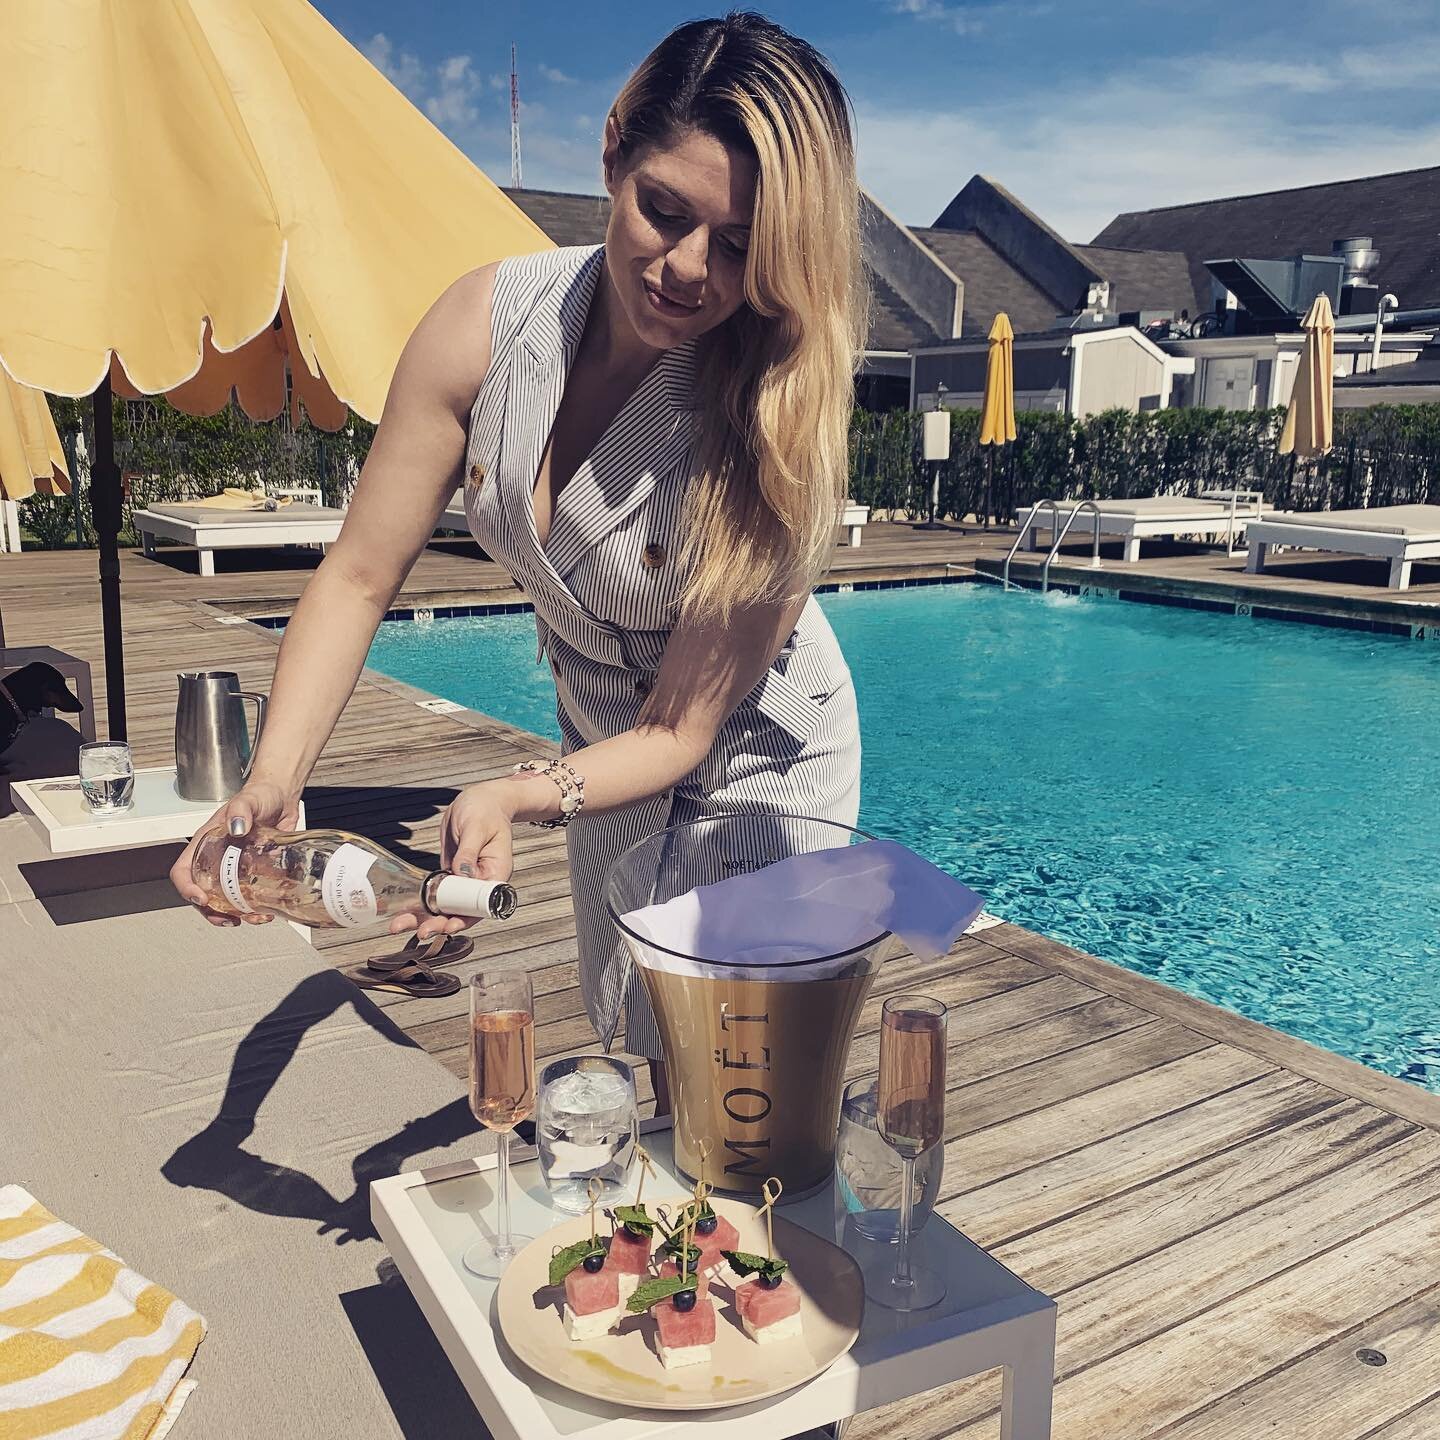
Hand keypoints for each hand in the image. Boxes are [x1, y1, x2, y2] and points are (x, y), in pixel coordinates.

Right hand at [170, 779, 301, 926]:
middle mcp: (217, 859)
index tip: (201, 898)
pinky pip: (249, 896)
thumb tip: (237, 827)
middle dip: (211, 911)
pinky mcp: (254, 872)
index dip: (186, 887)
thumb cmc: (260, 795)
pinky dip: (255, 908)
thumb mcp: (248, 799)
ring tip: (252, 918)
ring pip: (225, 900)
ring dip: (235, 914)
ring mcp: (235, 868)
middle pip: (202, 893)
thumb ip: (241, 810)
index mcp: (206, 843)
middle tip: (228, 919)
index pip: (183, 870)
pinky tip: (266, 911)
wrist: (283, 797)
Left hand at [392, 780, 518, 938]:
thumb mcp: (477, 827)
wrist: (481, 800)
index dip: (465, 917)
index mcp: (496, 874)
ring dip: (424, 918)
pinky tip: (404, 912)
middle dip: (440, 923)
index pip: (482, 904)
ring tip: (401, 927)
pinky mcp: (450, 875)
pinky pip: (436, 894)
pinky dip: (421, 904)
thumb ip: (469, 851)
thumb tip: (461, 873)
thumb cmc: (486, 810)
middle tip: (421, 932)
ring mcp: (464, 881)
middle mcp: (480, 882)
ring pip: (445, 906)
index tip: (450, 925)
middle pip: (461, 911)